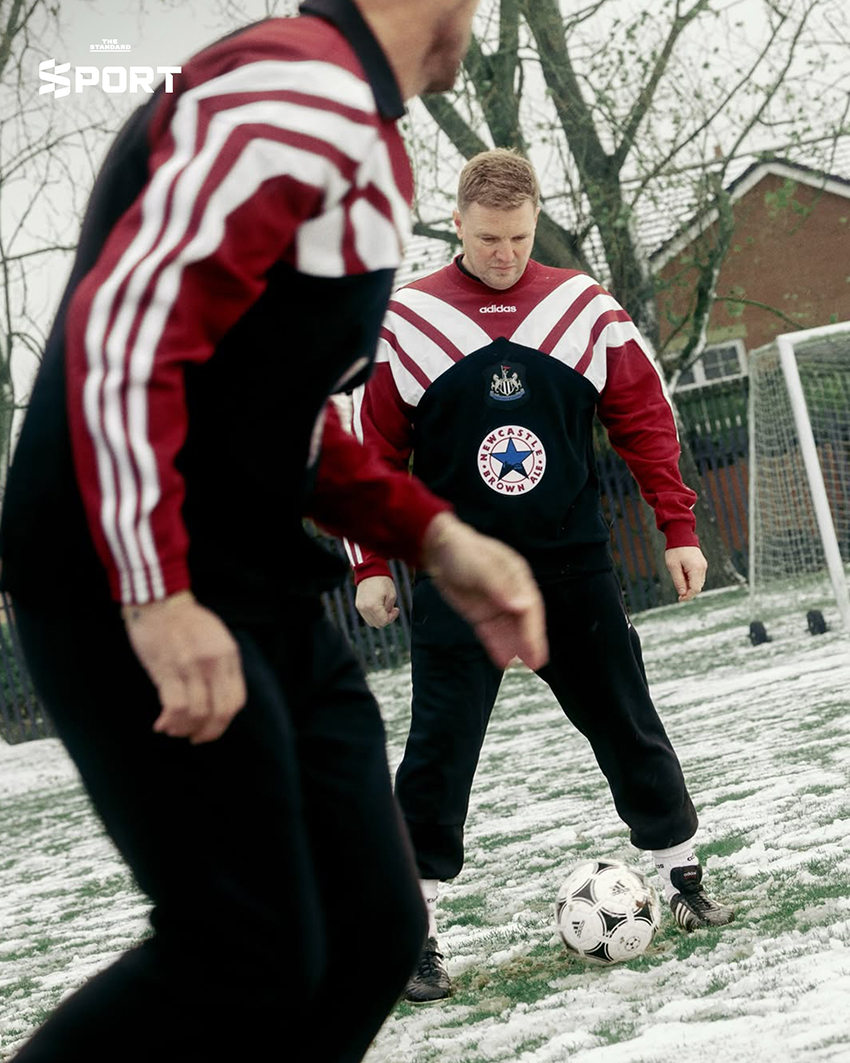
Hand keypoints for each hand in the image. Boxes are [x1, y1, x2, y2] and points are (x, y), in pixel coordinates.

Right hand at [122, 590, 246, 743]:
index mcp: (229, 656)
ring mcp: (192, 667)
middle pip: (221, 712)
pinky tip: (161, 723)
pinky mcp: (168, 669)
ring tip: (173, 729)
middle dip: (208, 733)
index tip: (212, 728)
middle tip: (195, 738)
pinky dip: (169, 721)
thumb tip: (215, 698)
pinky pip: (175, 707)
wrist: (159, 601)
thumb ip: (220, 665)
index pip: (236, 700)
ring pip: (197, 714)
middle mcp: (215, 663)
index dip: (224, 721)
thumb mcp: (215, 639)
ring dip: (184, 729)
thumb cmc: (185, 621)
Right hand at [356, 576, 399, 626]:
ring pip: (371, 622)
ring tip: (384, 607)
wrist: (370, 571)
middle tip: (391, 609)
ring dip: (379, 618)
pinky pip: (366, 616)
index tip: (396, 609)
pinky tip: (378, 606)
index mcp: (374, 606)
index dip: (392, 617)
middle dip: (386, 619)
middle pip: (377, 624)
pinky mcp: (358, 605)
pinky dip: (373, 615)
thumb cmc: (382, 581)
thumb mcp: (392, 595)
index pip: (384, 621)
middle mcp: (365, 609)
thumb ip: (389, 609)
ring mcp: (360, 607)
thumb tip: (387, 615)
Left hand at [419, 512, 547, 670]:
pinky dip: (497, 646)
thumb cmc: (462, 550)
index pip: (530, 605)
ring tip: (523, 669)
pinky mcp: (481, 614)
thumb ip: (500, 586)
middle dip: (529, 642)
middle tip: (535, 664)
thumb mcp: (481, 565)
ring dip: (516, 648)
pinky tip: (503, 661)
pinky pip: (492, 633)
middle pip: (523, 621)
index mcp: (517, 576)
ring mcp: (496, 605)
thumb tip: (520, 605)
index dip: (532, 627)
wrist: (437, 548)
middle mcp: (510, 592)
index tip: (534, 646)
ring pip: (509, 630)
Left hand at [665, 546, 706, 601]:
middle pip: (698, 587)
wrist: (681, 535)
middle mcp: (702, 568)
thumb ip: (678, 580)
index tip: (680, 599)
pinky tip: (683, 576)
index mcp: (696, 569)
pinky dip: (691, 580)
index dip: (688, 596)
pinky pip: (698, 577)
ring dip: (690, 586)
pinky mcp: (701, 564)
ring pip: (698, 583)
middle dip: (689, 592)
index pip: (695, 589)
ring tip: (679, 582)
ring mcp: (703, 566)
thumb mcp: (673, 566)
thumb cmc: (675, 550)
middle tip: (679, 594)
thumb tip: (683, 593)